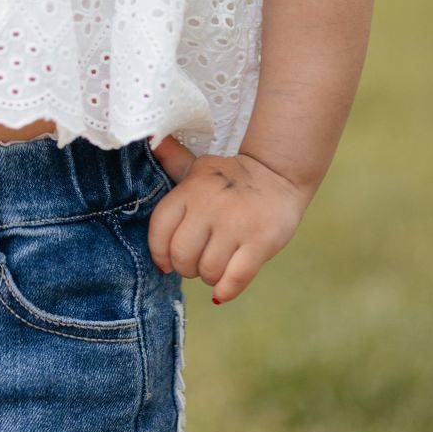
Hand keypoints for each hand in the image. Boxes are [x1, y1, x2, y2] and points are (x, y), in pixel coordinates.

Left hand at [146, 135, 312, 303]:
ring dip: (208, 277)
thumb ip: (173, 161)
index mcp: (190, 190)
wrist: (279, 174)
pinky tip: (222, 290)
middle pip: (181, 254)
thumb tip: (153, 141)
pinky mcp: (260, 242)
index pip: (160, 228)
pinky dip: (226, 290)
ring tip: (214, 269)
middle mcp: (209, 206)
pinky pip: (235, 278)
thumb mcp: (198, 167)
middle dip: (185, 268)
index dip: (158, 251)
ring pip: (207, 270)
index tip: (165, 261)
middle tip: (195, 264)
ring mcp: (236, 225)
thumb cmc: (230, 177)